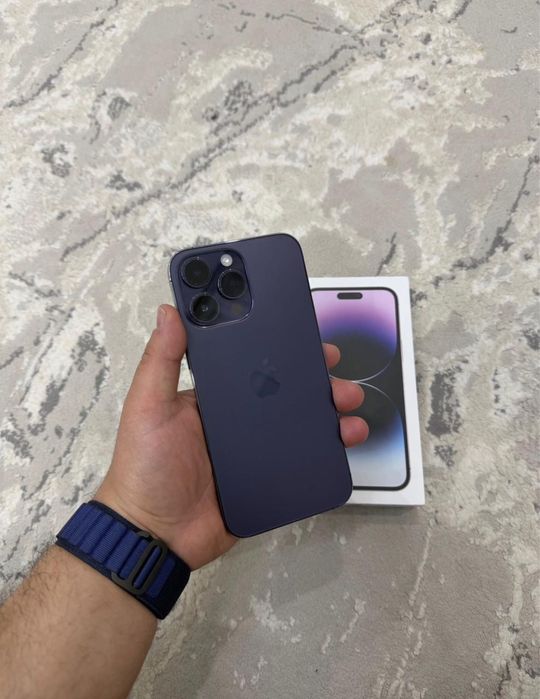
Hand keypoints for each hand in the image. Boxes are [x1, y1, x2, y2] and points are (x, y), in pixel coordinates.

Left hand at [96, 305, 367, 568]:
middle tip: (339, 376)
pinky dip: (328, 450)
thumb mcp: (149, 407)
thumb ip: (161, 360)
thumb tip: (171, 309)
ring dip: (331, 413)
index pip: (254, 362)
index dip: (282, 347)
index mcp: (214, 396)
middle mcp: (239, 418)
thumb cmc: (147, 465)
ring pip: (302, 424)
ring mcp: (256, 450)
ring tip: (352, 411)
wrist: (156, 536)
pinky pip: (304, 459)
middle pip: (287, 391)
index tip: (308, 335)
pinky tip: (345, 443)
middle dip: (318, 380)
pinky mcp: (269, 480)